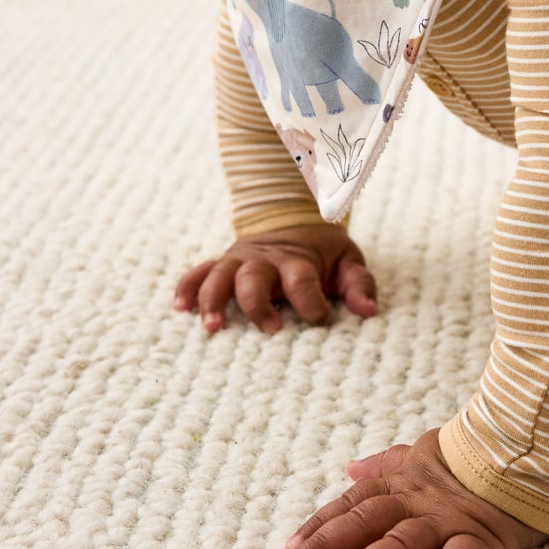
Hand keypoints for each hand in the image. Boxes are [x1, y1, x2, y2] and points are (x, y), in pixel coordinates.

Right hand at [172, 223, 377, 332]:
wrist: (295, 219)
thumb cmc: (323, 253)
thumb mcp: (347, 262)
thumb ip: (359, 285)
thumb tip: (368, 311)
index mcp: (297, 260)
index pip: (302, 280)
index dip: (312, 301)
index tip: (321, 320)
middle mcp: (265, 261)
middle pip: (254, 278)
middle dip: (258, 303)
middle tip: (269, 329)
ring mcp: (240, 261)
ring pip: (220, 276)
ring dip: (213, 299)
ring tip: (211, 327)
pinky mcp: (223, 264)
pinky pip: (199, 272)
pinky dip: (188, 287)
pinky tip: (180, 308)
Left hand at [283, 428, 548, 548]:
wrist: (529, 441)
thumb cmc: (475, 452)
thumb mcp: (424, 449)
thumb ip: (387, 463)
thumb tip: (351, 469)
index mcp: (403, 482)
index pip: (353, 503)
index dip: (321, 525)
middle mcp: (418, 502)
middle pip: (366, 522)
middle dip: (328, 546)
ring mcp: (447, 520)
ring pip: (402, 543)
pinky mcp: (481, 536)